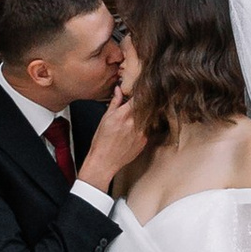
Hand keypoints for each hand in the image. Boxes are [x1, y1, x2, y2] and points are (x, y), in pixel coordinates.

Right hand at [79, 75, 140, 190]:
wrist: (104, 162)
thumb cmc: (101, 142)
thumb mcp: (105, 119)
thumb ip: (115, 103)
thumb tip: (119, 89)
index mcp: (123, 115)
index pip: (138, 97)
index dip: (141, 92)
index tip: (143, 89)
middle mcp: (134, 123)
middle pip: (146, 106)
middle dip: (145, 102)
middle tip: (145, 98)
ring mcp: (141, 133)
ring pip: (149, 117)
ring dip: (145, 114)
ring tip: (136, 116)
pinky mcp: (145, 141)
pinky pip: (148, 129)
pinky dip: (144, 126)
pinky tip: (135, 129)